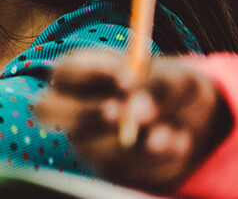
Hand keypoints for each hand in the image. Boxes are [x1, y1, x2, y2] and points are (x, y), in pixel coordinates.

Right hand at [36, 50, 225, 193]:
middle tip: (122, 113)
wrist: (192, 122)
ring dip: (133, 141)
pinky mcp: (107, 167)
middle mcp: (73, 105)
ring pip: (88, 145)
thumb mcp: (174, 77)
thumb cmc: (169, 87)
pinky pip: (120, 168)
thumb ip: (157, 85)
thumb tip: (138, 111)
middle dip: (84, 111)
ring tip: (170, 131)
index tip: (130, 80)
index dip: (92, 74)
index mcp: (82, 72)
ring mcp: (86, 139)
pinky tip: (177, 142)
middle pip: (48, 109)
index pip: (66, 71)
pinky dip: (155, 157)